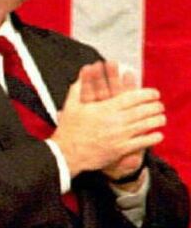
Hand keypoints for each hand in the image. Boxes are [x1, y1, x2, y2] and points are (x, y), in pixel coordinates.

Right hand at [77, 61, 148, 183]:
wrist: (66, 154)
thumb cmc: (69, 129)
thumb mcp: (71, 105)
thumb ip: (78, 87)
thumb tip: (82, 73)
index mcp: (106, 108)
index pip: (134, 97)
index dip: (148, 94)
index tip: (154, 93)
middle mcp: (116, 121)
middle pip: (144, 110)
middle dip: (156, 106)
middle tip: (160, 105)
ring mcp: (120, 136)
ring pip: (146, 125)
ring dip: (157, 120)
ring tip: (161, 118)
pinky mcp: (121, 149)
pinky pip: (142, 142)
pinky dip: (153, 138)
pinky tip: (157, 134)